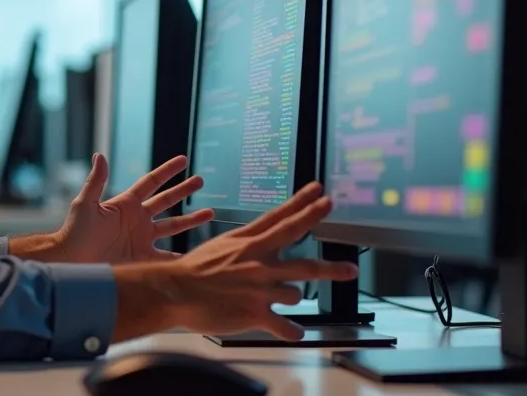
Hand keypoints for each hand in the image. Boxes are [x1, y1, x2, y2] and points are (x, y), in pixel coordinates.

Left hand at [52, 153, 214, 263]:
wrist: (71, 260)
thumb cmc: (74, 231)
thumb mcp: (85, 204)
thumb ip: (96, 181)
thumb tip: (99, 155)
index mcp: (126, 204)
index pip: (151, 182)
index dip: (167, 171)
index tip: (183, 160)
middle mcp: (137, 219)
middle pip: (166, 201)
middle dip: (183, 191)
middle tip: (201, 180)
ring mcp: (141, 238)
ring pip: (173, 226)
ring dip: (190, 220)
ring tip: (210, 212)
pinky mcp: (142, 258)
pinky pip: (166, 257)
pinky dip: (180, 257)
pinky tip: (195, 256)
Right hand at [112, 182, 357, 342]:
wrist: (175, 290)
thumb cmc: (193, 269)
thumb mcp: (221, 244)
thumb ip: (246, 242)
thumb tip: (263, 237)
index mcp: (249, 243)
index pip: (282, 220)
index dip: (304, 205)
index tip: (322, 194)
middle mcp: (260, 263)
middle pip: (305, 263)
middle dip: (331, 266)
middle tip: (351, 267)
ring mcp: (260, 289)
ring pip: (295, 295)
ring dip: (288, 297)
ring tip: (276, 299)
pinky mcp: (256, 312)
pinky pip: (285, 326)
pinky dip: (291, 331)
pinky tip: (294, 332)